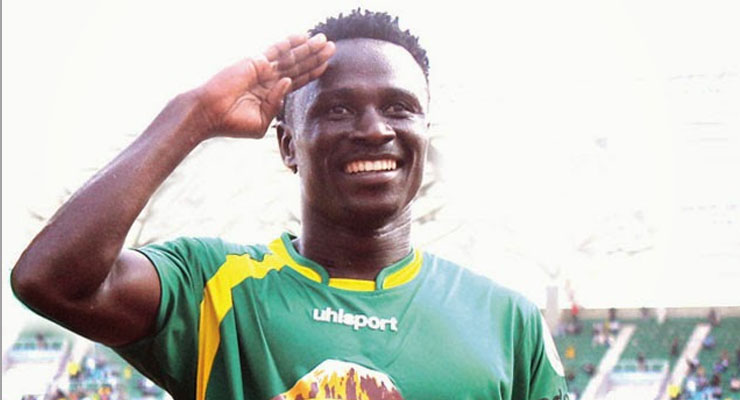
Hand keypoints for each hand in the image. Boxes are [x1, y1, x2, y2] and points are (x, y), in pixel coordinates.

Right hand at [195, 33, 334, 138]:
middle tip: (333, 47)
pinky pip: (276, 50)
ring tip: (325, 41)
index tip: (327, 65)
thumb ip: (276, 105)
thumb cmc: (233, 122)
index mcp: (271, 95)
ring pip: (291, 57)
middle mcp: (269, 79)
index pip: (297, 81)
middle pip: (298, 66)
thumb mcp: (261, 122)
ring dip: (308, 49)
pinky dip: (289, 43)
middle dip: (315, 57)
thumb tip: (287, 82)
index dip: (312, 72)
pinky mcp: (255, 62)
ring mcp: (263, 69)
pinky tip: (303, 36)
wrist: (211, 114)